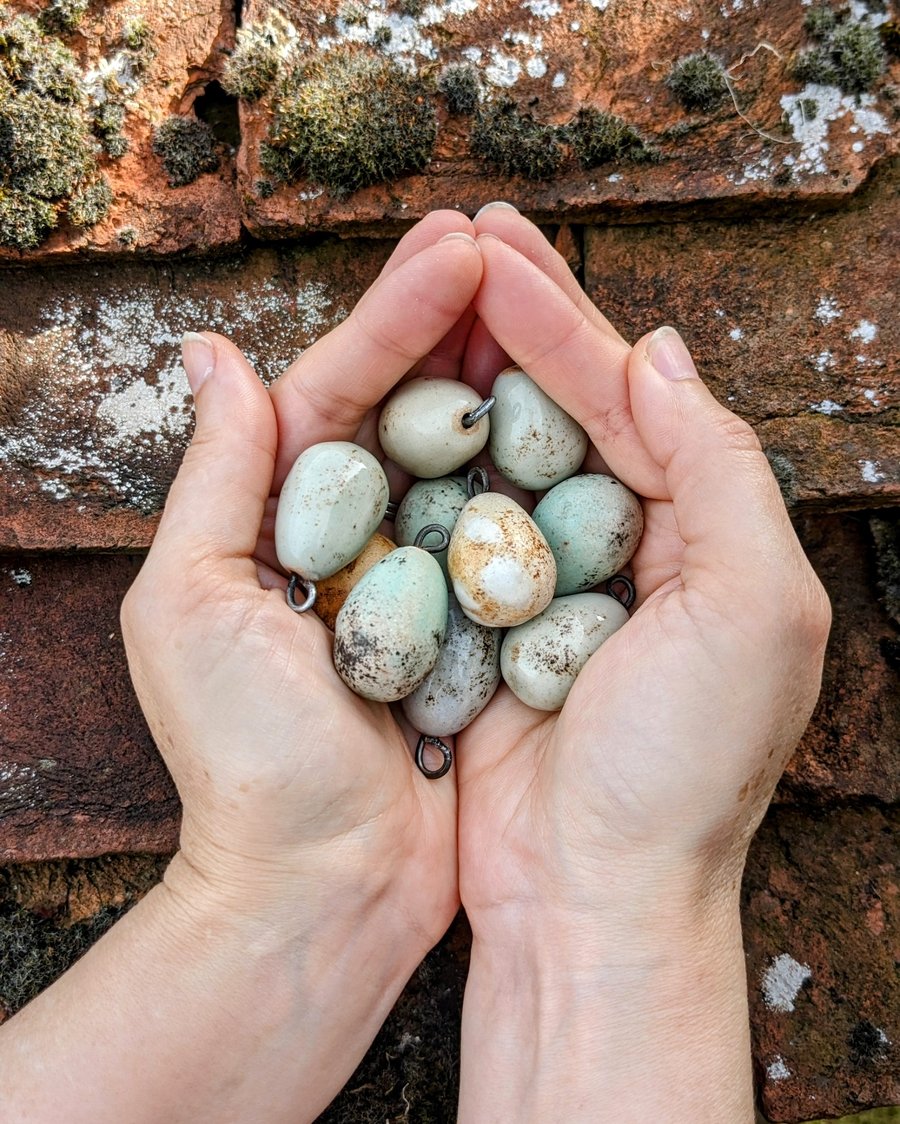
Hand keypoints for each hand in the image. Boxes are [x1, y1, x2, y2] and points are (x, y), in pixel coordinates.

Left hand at [116, 212, 483, 1115]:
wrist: (323, 888)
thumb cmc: (245, 760)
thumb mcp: (193, 605)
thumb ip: (217, 479)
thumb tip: (218, 355)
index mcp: (270, 523)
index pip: (335, 391)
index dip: (394, 315)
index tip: (456, 246)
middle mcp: (343, 540)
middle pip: (404, 411)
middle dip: (455, 326)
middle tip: (509, 243)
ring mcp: (411, 583)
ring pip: (463, 463)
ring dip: (501, 385)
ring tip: (547, 306)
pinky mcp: (468, 630)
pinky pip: (504, 539)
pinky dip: (536, 482)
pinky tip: (577, 424)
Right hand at [453, 206, 830, 1119]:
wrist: (592, 897)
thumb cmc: (681, 768)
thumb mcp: (751, 607)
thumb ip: (720, 468)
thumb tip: (662, 353)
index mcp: (702, 532)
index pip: (626, 398)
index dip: (562, 319)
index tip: (493, 246)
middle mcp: (629, 546)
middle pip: (564, 409)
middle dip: (513, 320)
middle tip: (456, 235)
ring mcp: (549, 582)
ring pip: (502, 452)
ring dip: (463, 375)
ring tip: (418, 295)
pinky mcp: (486, 624)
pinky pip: (451, 525)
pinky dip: (425, 464)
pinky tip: (392, 407)